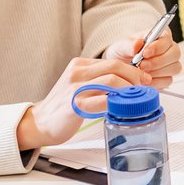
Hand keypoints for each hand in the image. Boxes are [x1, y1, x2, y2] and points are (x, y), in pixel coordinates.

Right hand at [15, 54, 155, 150]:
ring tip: (136, 98)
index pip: (112, 61)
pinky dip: (117, 103)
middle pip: (115, 67)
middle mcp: (77, 72)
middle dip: (135, 77)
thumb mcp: (79, 85)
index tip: (143, 79)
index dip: (132, 70)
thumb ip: (98, 81)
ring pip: (111, 80)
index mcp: (79, 65)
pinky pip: (103, 100)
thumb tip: (128, 84)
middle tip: (144, 87)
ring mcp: (75, 88)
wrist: (40, 122)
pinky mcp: (75, 105)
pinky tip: (122, 108)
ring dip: (129, 89)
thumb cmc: (62, 107)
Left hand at [106, 29, 180, 87]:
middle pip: (175, 54)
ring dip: (157, 72)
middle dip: (158, 61)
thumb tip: (137, 45)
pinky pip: (168, 80)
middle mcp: (168, 49)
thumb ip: (129, 45)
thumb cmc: (124, 53)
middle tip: (142, 65)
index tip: (145, 53)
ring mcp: (169, 64)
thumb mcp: (122, 46)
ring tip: (142, 72)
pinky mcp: (167, 77)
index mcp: (160, 37)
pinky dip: (156, 81)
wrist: (120, 68)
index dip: (158, 47)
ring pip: (174, 68)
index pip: (167, 39)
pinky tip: (145, 79)